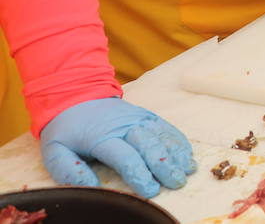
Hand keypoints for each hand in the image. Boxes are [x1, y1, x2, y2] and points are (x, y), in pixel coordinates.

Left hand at [41, 98, 194, 198]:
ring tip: (186, 170)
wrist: (76, 96)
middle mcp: (125, 125)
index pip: (126, 157)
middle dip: (165, 165)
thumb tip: (90, 185)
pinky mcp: (147, 116)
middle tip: (176, 183)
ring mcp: (138, 118)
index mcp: (102, 136)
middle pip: (150, 146)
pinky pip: (166, 128)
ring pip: (162, 136)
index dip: (140, 174)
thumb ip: (68, 170)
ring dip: (176, 154)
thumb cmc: (67, 129)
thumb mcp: (55, 150)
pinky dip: (178, 141)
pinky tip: (186, 155)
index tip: (150, 191)